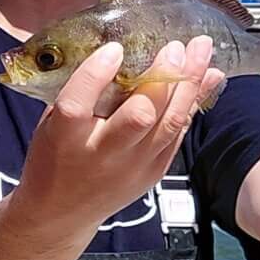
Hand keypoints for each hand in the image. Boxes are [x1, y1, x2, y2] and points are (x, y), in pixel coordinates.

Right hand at [18, 37, 223, 232]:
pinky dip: (194, 103)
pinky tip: (208, 76)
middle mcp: (100, 156)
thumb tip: (120, 50)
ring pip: (169, 123)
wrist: (61, 212)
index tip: (114, 49)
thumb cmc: (54, 156)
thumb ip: (80, 94)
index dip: (95, 75)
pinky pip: (178, 134)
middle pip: (139, 116)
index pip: (77, 105)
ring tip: (201, 50)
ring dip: (188, 84)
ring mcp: (131, 168)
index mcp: (63, 140)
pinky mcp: (152, 173)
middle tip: (174, 47)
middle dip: (161, 77)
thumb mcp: (51, 124)